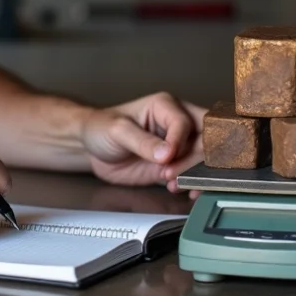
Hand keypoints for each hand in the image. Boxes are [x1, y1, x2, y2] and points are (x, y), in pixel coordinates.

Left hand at [80, 92, 206, 193]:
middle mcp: (176, 124)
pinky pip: (192, 174)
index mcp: (165, 106)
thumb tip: (167, 153)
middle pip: (204, 139)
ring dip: (194, 174)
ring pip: (202, 159)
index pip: (185, 122)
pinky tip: (178, 189)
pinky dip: (192, 184)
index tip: (167, 158)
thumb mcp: (118, 131)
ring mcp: (177, 146)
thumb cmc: (101, 128)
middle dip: (194, 160)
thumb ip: (142, 141)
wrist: (91, 148)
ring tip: (173, 184)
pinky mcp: (174, 165)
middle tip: (171, 174)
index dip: (180, 142)